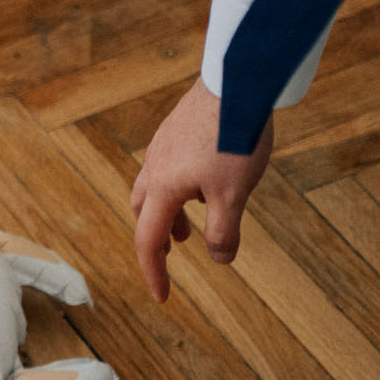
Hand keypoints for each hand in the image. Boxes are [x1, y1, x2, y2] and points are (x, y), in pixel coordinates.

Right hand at [130, 78, 273, 302]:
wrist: (236, 82)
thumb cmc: (234, 138)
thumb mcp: (234, 194)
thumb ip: (223, 231)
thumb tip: (220, 260)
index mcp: (163, 189)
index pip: (149, 241)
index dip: (154, 273)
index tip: (162, 298)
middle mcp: (154, 168)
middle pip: (143, 213)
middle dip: (155, 238)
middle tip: (174, 255)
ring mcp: (163, 147)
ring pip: (153, 189)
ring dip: (168, 212)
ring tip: (192, 222)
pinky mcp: (175, 130)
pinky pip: (167, 168)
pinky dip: (177, 188)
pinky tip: (205, 180)